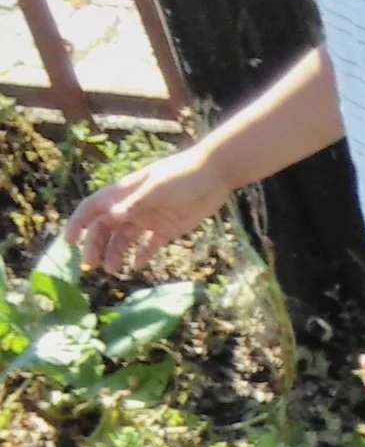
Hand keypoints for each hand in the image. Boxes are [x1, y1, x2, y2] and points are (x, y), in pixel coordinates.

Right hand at [65, 145, 228, 275]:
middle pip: (105, 229)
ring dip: (116, 254)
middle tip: (92, 266)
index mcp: (123, 194)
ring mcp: (149, 219)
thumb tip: (112, 217)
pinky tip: (137, 266)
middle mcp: (132, 208)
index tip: (69, 242)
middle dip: (95, 246)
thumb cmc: (182, 175)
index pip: (92, 209)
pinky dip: (142, 256)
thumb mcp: (158, 188)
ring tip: (113, 271)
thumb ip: (136, 203)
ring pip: (125, 240)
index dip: (78, 224)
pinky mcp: (167, 229)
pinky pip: (150, 246)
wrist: (213, 176)